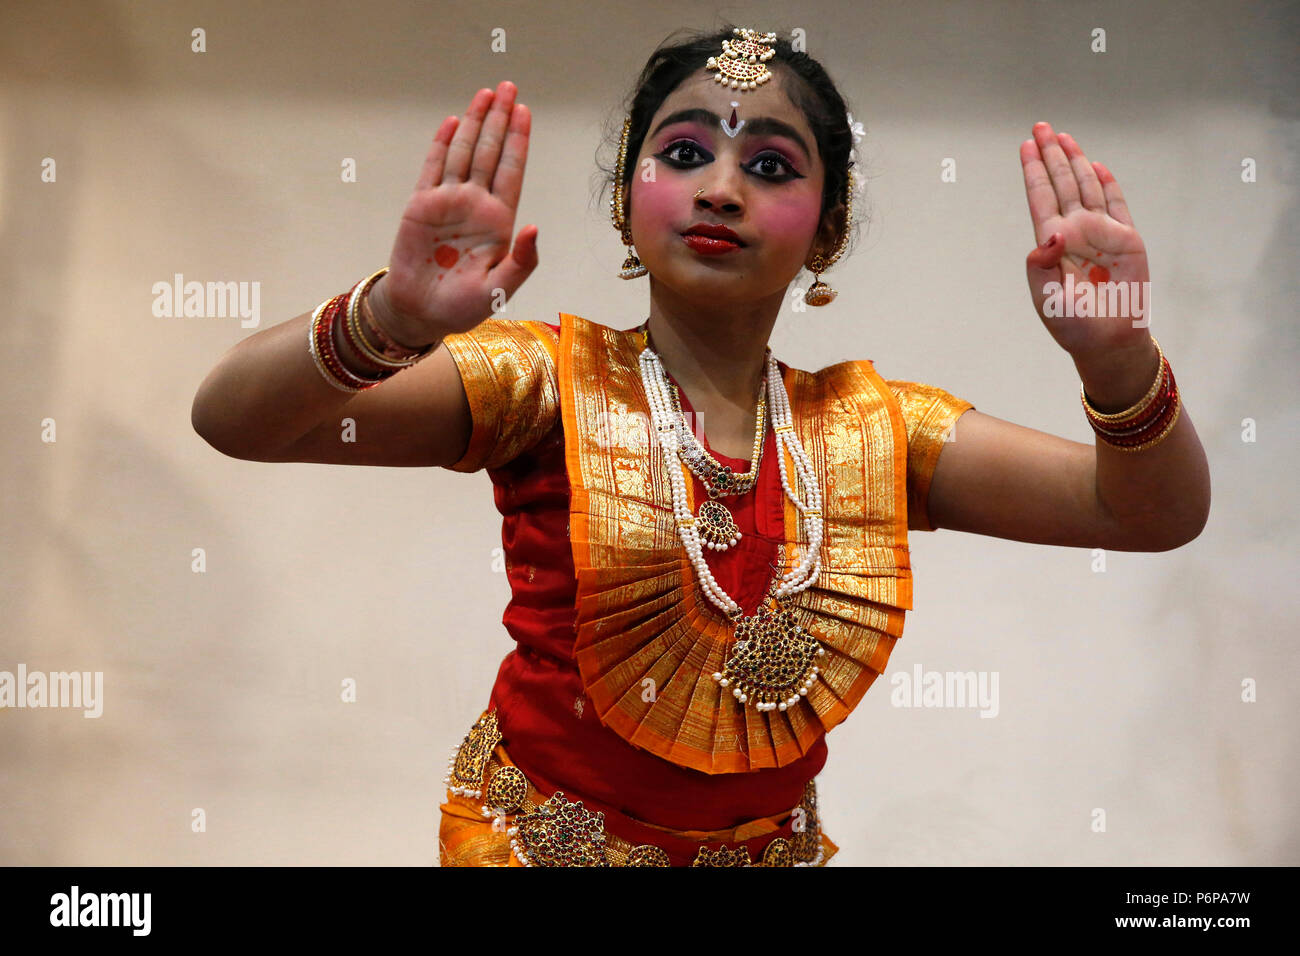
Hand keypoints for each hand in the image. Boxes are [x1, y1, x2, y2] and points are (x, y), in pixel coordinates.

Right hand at [373, 80, 538, 341]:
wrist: (421, 313)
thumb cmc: (463, 306)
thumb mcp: (500, 289)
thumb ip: (522, 261)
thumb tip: (534, 228)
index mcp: (498, 222)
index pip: (511, 172)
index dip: (518, 142)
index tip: (524, 112)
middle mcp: (475, 205)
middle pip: (490, 153)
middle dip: (500, 120)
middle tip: (508, 87)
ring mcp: (449, 202)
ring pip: (464, 153)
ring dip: (475, 123)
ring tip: (485, 94)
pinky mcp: (422, 206)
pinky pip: (433, 168)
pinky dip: (443, 145)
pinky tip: (453, 122)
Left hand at [1021, 121, 1150, 362]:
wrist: (1107, 342)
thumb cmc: (1072, 324)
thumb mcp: (1046, 298)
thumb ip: (1040, 266)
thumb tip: (1053, 233)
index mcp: (1051, 244)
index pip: (1041, 199)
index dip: (1034, 172)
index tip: (1025, 147)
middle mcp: (1075, 233)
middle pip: (1061, 185)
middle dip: (1051, 156)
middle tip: (1041, 128)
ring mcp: (1101, 234)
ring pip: (1086, 188)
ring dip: (1076, 162)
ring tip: (1064, 137)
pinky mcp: (1127, 241)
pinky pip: (1117, 206)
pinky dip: (1108, 185)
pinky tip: (1097, 166)